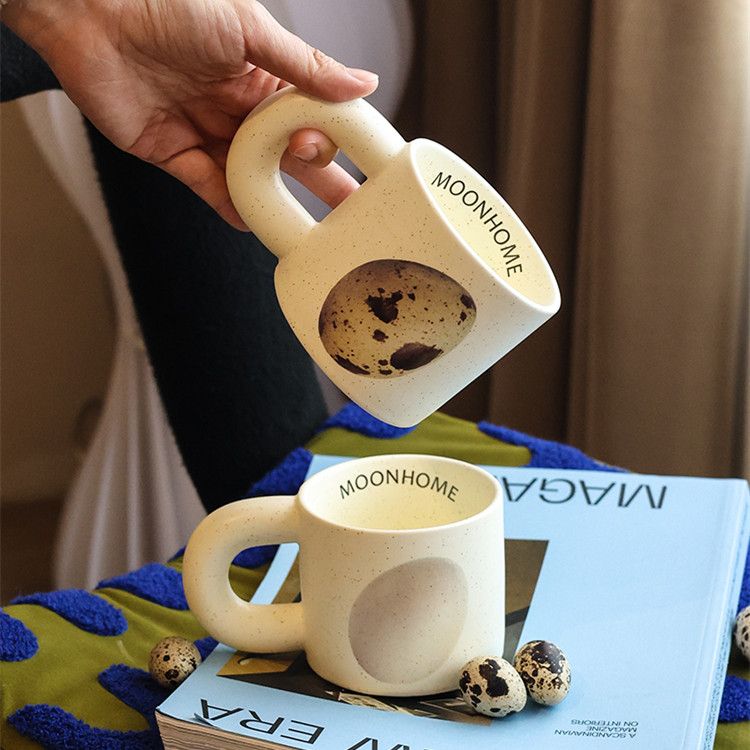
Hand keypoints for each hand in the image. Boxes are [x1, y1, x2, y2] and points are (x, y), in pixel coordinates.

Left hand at [3, 0, 378, 228]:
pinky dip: (225, 202)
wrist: (87, 8)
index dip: (327, 137)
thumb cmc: (168, 2)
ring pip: (248, 174)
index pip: (307, 117)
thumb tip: (363, 82)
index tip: (346, 156)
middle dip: (317, 180)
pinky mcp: (170, 150)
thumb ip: (306, 66)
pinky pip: (204, 183)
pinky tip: (248, 220)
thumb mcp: (248, 29)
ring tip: (299, 225)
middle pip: (284, 153)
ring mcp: (204, 129)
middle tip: (346, 209)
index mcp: (261, 74)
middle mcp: (236, 105)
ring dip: (272, 198)